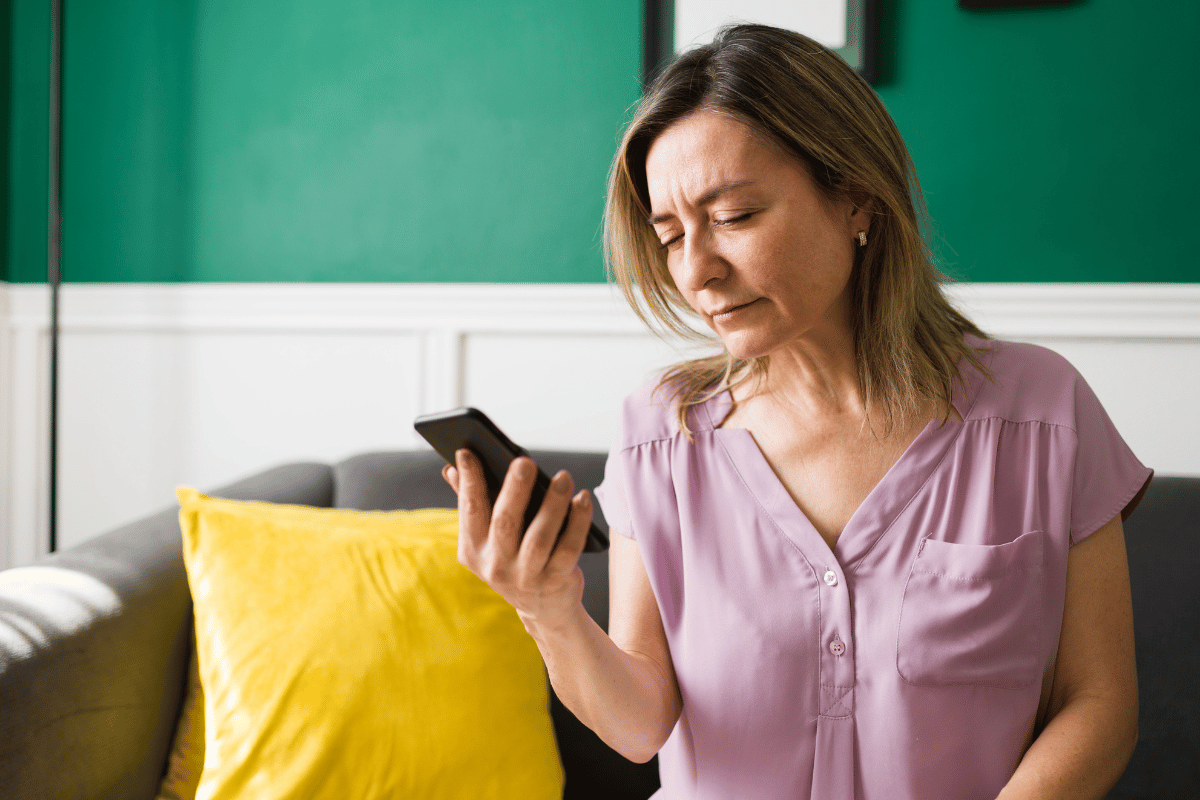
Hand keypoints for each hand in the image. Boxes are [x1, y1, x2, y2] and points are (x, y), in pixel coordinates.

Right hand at [442, 449, 593, 631]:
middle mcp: (496, 566)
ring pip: (539, 537)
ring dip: (553, 504)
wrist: (544, 608)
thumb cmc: (513, 559)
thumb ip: (471, 503)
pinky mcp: (555, 581)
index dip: (468, 481)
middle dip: (515, 490)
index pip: (469, 510)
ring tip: (564, 477)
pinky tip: (582, 499)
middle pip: (505, 523)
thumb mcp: (487, 538)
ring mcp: (526, 576)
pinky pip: (568, 548)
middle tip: (525, 461)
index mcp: (473, 550)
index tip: (468, 452)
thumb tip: (452, 468)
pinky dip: (578, 522)